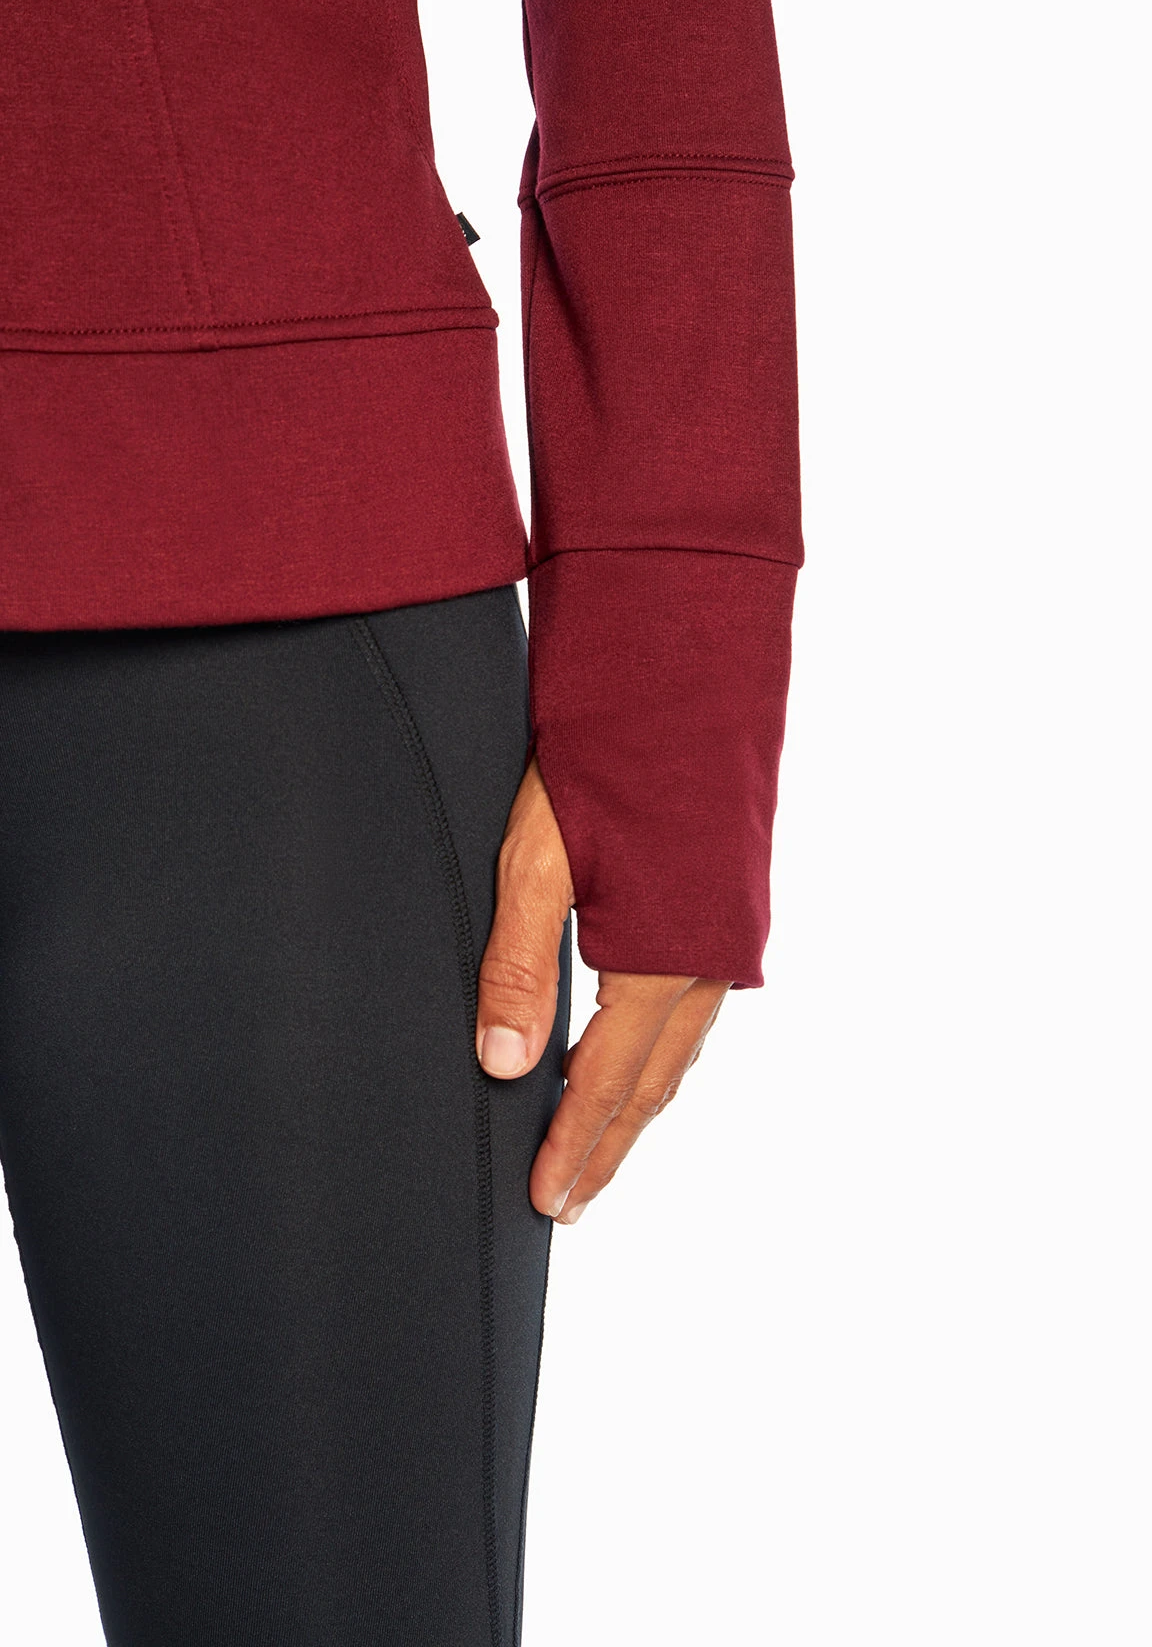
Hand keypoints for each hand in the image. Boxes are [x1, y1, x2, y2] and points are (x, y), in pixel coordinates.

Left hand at [475, 757, 729, 1223]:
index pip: (607, 1085)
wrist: (690, 675)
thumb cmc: (610, 760)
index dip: (574, 1147)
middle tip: (572, 1200)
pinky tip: (638, 1046)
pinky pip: (695, 1008)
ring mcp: (729, 935)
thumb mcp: (539, 860)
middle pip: (653, 1084)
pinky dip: (660, 1049)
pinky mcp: (730, 906)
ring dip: (636, 1101)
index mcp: (662, 962)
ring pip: (678, 1048)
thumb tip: (499, 1065)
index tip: (547, 1202)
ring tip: (601, 1143)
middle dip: (609, 1145)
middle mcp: (710, 962)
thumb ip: (519, 966)